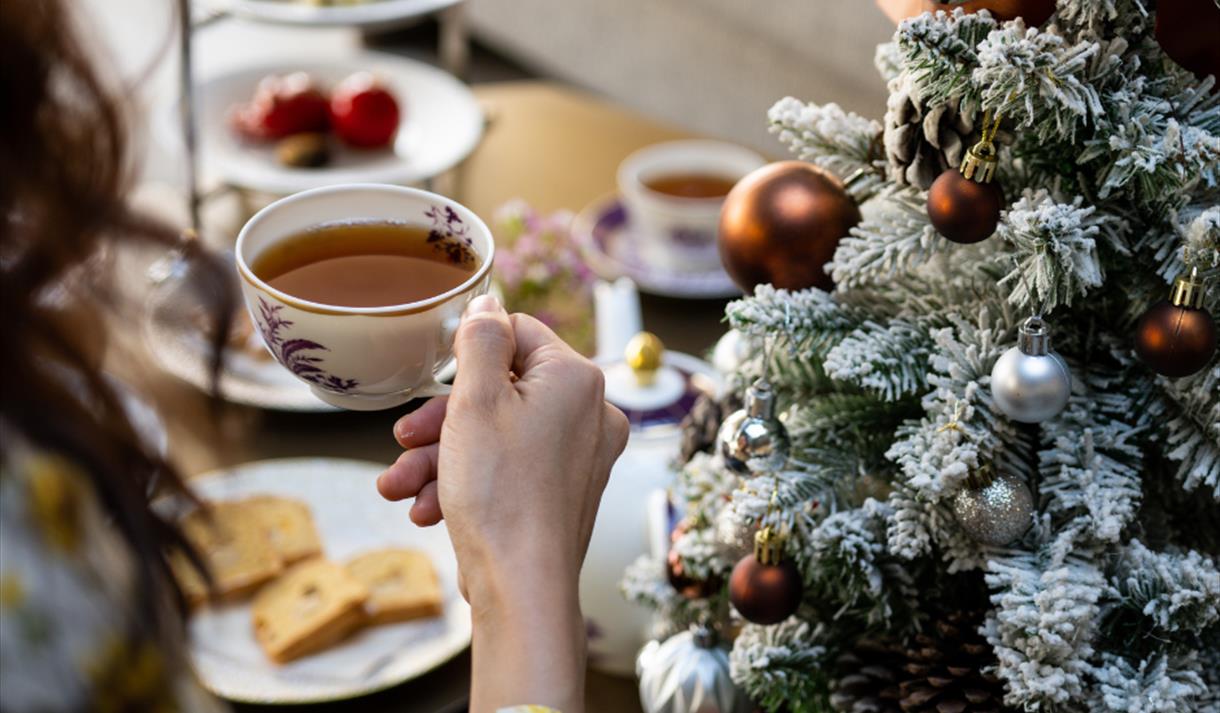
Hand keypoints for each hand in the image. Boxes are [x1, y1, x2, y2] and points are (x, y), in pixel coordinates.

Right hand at [377, 294, 628, 712]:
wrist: (521, 586)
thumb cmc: (500, 493)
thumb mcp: (475, 400)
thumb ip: (481, 341)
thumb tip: (489, 303)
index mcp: (576, 379)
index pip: (518, 334)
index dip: (468, 356)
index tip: (433, 377)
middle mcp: (590, 414)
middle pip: (501, 391)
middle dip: (441, 420)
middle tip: (403, 439)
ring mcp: (579, 457)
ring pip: (497, 436)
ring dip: (441, 458)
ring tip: (398, 486)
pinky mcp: (562, 493)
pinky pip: (507, 470)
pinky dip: (465, 483)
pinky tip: (426, 508)